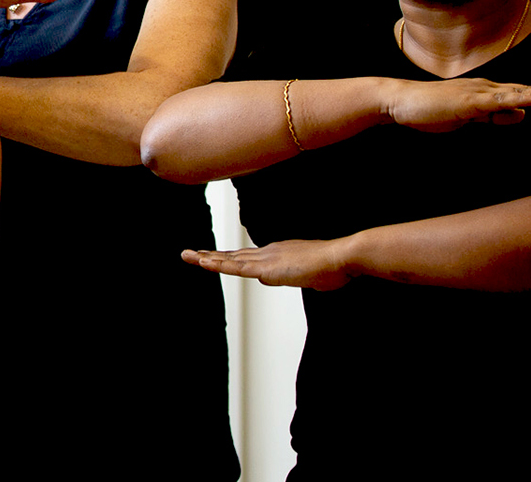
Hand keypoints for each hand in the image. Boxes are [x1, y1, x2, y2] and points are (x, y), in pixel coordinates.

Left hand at [182, 239, 355, 290]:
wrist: (342, 257)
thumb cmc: (334, 268)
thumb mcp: (310, 276)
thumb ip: (296, 277)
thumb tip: (285, 279)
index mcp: (277, 254)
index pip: (246, 257)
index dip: (227, 258)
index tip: (212, 257)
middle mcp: (267, 252)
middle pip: (233, 256)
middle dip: (210, 255)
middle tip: (189, 254)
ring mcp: (266, 259)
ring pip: (230, 260)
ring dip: (208, 259)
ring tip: (188, 256)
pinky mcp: (267, 268)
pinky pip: (237, 268)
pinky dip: (219, 266)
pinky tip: (205, 264)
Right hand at [382, 78, 530, 132]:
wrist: (400, 102)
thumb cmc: (430, 110)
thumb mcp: (470, 116)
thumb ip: (495, 115)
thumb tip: (522, 114)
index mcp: (487, 93)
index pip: (523, 95)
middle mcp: (487, 88)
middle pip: (527, 91)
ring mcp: (478, 92)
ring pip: (518, 93)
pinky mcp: (469, 101)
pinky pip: (499, 101)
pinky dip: (520, 98)